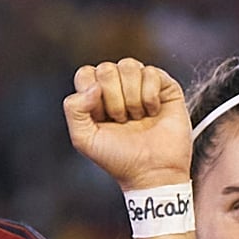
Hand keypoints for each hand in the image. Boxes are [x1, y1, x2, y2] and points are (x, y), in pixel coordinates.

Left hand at [65, 59, 192, 193]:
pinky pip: (152, 73)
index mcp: (96, 97)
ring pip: (129, 66)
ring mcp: (142, 85)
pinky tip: (153, 112)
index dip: (92, 95)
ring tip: (138, 118)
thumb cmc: (120, 159)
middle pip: (106, 69)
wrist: (152, 172)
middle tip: (123, 121)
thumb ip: (73, 109)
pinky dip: (150, 96)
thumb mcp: (83, 139)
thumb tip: (94, 86)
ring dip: (133, 98)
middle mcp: (119, 87)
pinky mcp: (165, 86)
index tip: (102, 118)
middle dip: (114, 99)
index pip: (86, 74)